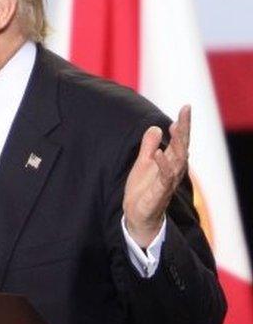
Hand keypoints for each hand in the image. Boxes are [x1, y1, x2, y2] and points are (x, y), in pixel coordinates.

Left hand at [123, 105, 190, 246]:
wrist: (137, 216)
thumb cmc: (143, 189)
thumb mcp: (142, 163)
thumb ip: (149, 146)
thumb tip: (155, 127)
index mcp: (170, 162)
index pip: (179, 141)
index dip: (183, 125)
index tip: (185, 107)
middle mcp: (173, 171)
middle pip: (183, 147)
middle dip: (185, 128)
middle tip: (186, 111)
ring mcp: (167, 182)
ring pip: (179, 161)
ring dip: (179, 143)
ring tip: (176, 126)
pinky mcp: (159, 193)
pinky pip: (164, 178)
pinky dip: (163, 165)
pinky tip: (158, 153)